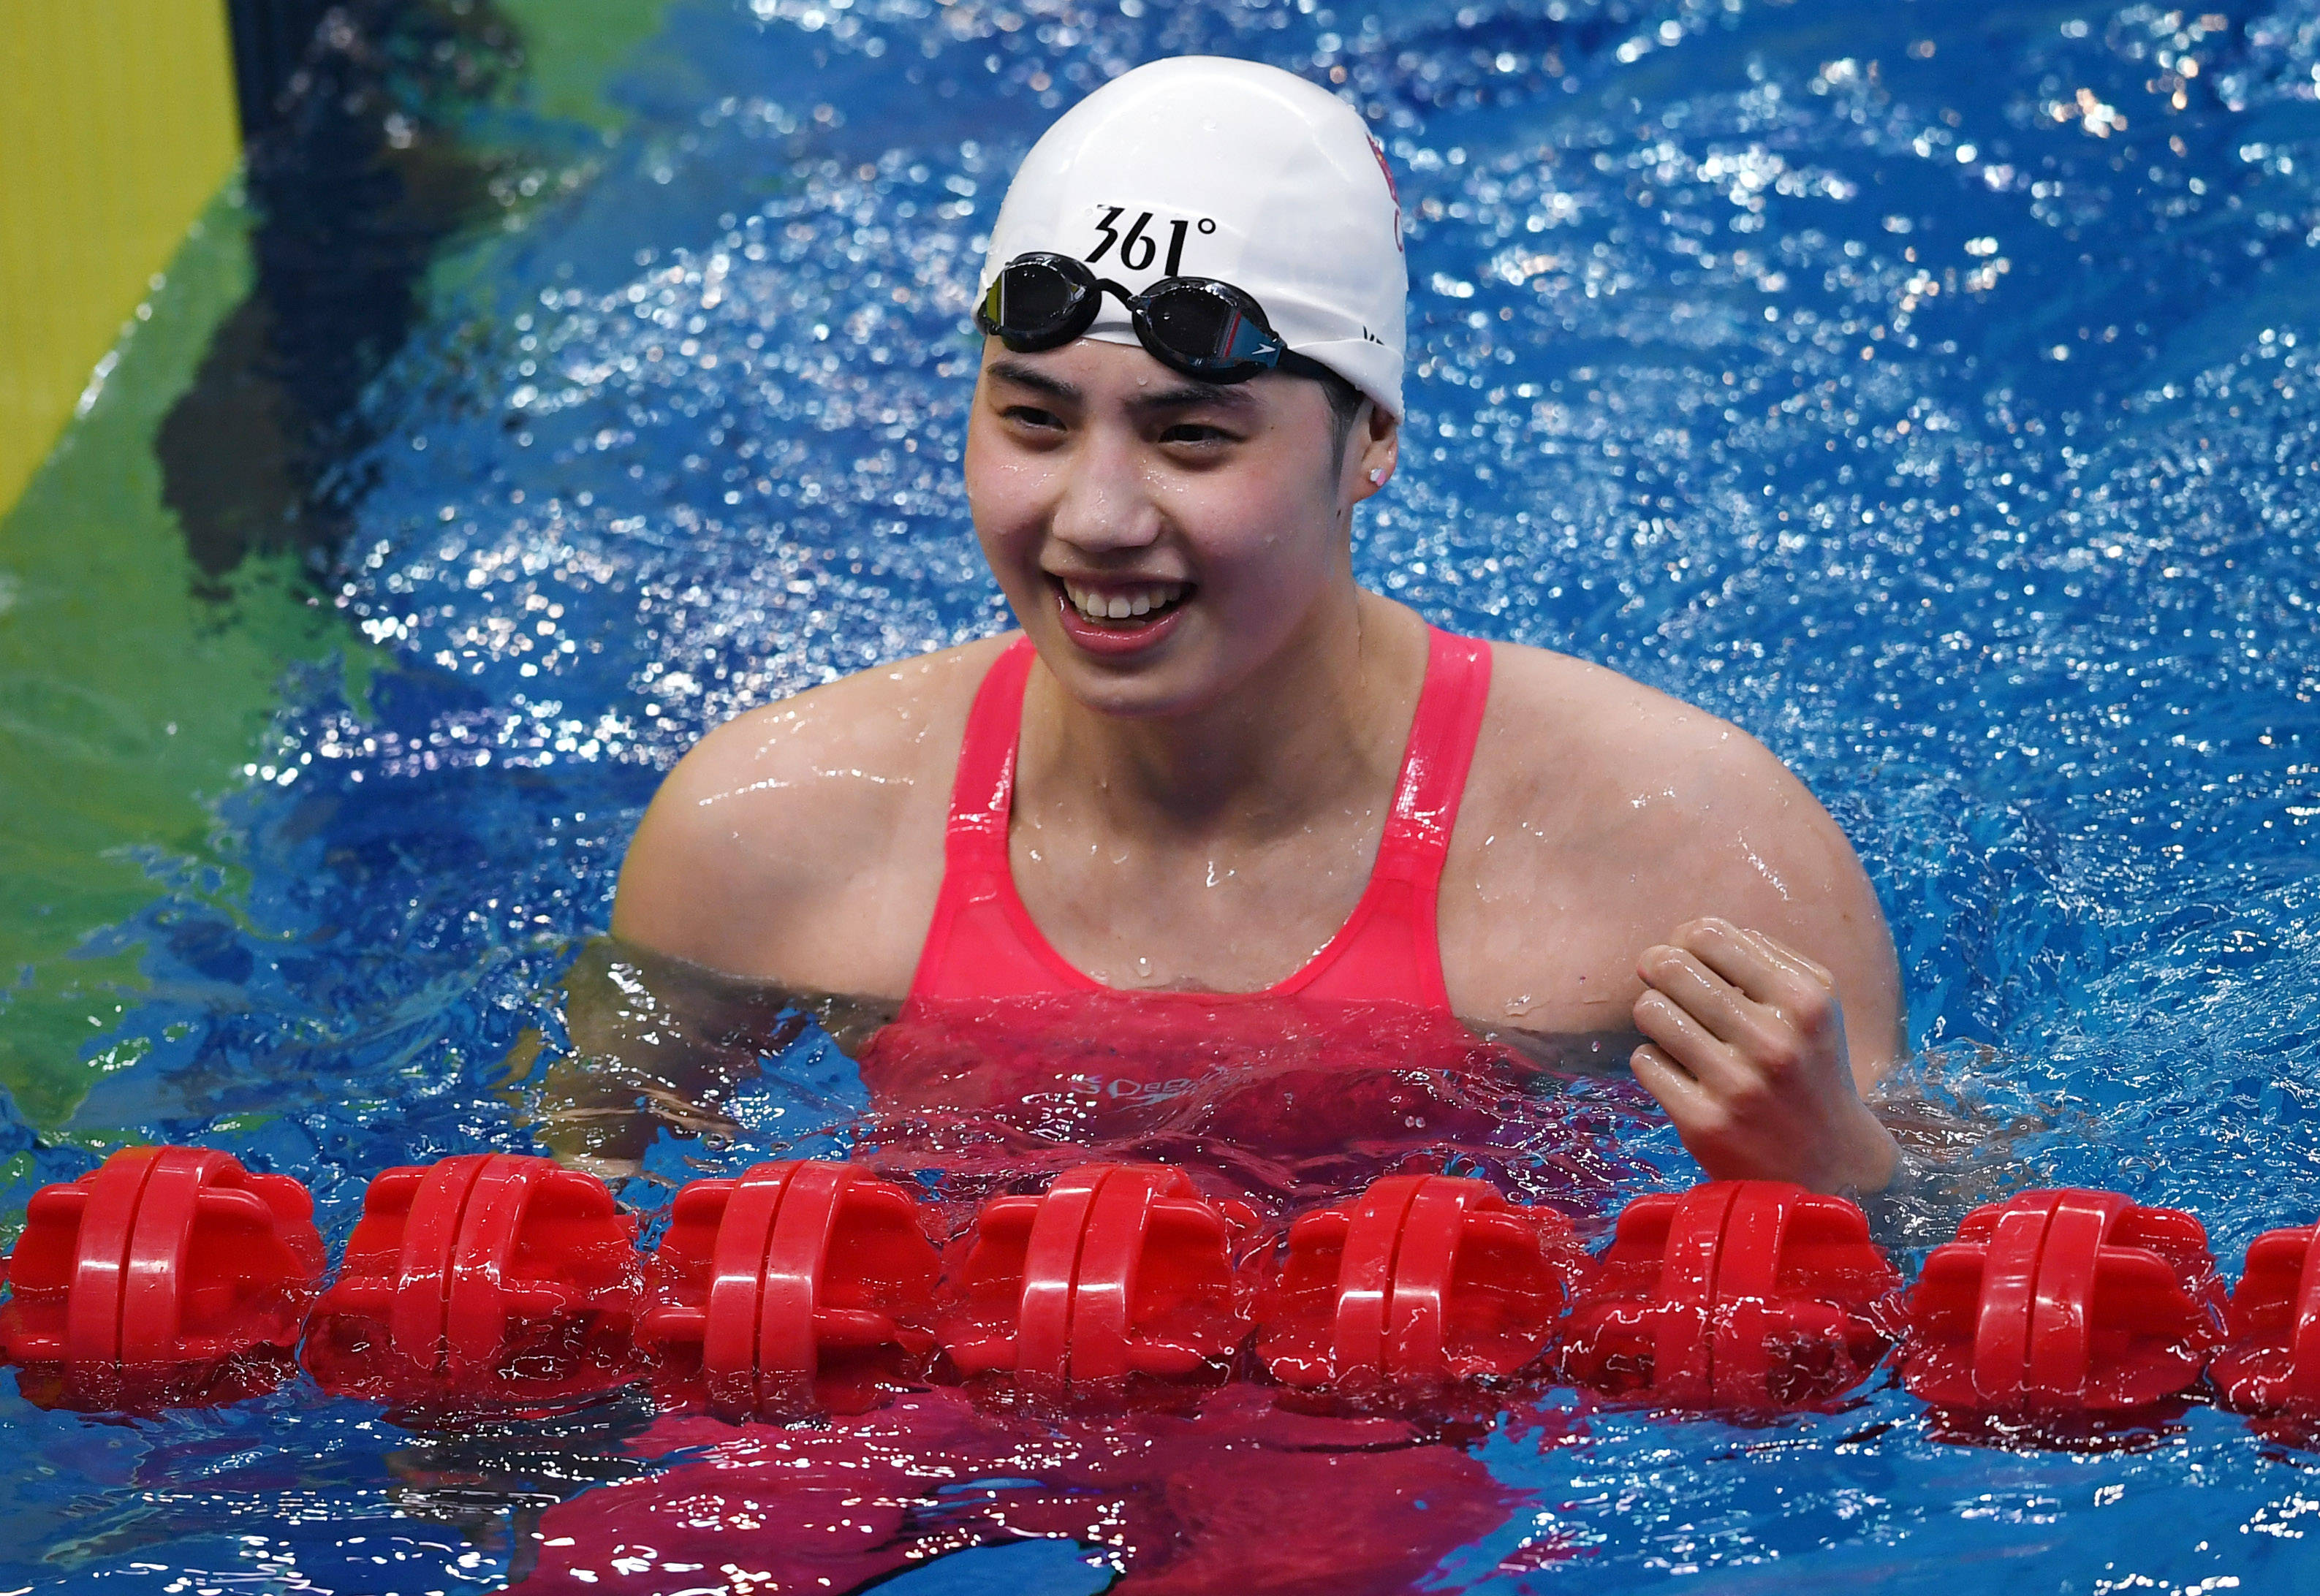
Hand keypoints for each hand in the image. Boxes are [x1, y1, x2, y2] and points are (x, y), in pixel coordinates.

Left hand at [1629, 917, 1898, 1192]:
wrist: (1830, 1162)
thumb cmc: (1810, 1065)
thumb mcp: (1814, 1003)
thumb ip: (1763, 955)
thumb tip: (1690, 934)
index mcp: (1804, 1000)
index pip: (1709, 934)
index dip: (1684, 938)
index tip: (1686, 955)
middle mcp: (1774, 1041)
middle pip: (1670, 967)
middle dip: (1656, 967)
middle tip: (1662, 980)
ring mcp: (1737, 1085)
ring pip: (1649, 1011)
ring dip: (1653, 1014)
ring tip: (1673, 1027)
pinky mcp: (1703, 1123)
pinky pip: (1645, 1061)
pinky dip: (1655, 1060)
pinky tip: (1681, 1071)